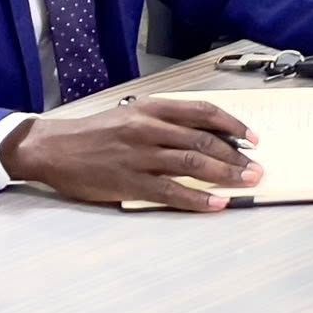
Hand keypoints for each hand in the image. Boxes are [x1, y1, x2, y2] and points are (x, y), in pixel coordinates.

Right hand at [0, 98, 260, 210]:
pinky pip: (172, 192)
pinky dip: (199, 199)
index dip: (233, 125)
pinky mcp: (130, 182)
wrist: (55, 148)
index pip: (203, 112)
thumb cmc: (96, 132)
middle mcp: (149, 128)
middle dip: (236, 156)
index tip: (253, 138)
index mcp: (151, 108)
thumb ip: (166, 120)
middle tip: (257, 169)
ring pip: (193, 164)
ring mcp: (140, 156)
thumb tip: (206, 134)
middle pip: (203, 141)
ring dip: (225, 175)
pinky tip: (217, 204)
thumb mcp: (132, 113)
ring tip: (247, 184)